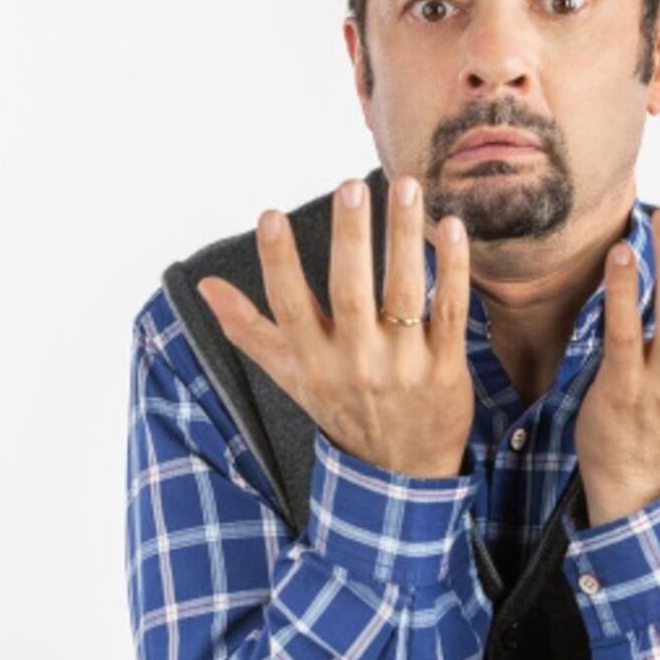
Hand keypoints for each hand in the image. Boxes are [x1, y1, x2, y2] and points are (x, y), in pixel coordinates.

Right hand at [195, 176, 474, 478]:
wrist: (404, 473)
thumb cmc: (345, 410)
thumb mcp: (292, 376)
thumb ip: (250, 330)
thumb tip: (206, 286)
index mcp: (314, 362)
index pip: (289, 306)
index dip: (278, 262)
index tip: (270, 215)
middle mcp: (356, 363)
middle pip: (349, 292)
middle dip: (350, 239)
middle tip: (350, 188)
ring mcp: (403, 365)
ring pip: (403, 292)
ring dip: (404, 237)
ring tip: (406, 187)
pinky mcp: (446, 368)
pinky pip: (450, 311)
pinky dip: (452, 269)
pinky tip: (451, 227)